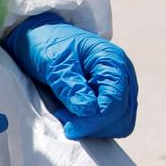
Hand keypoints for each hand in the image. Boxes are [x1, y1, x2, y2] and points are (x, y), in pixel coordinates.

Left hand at [4, 13, 138, 139]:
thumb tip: (89, 110)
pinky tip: (75, 115)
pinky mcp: (113, 96)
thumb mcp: (55, 64)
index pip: (115, 102)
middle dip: (94, 125)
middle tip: (65, 120)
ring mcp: (121, 86)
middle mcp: (123, 74)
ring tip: (68, 116)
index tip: (70, 128)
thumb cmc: (48, 45)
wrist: (42, 37)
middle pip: (122, 115)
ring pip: (121, 122)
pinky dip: (96, 125)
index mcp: (112, 61)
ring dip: (95, 127)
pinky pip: (114, 121)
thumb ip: (71, 87)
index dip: (95, 120)